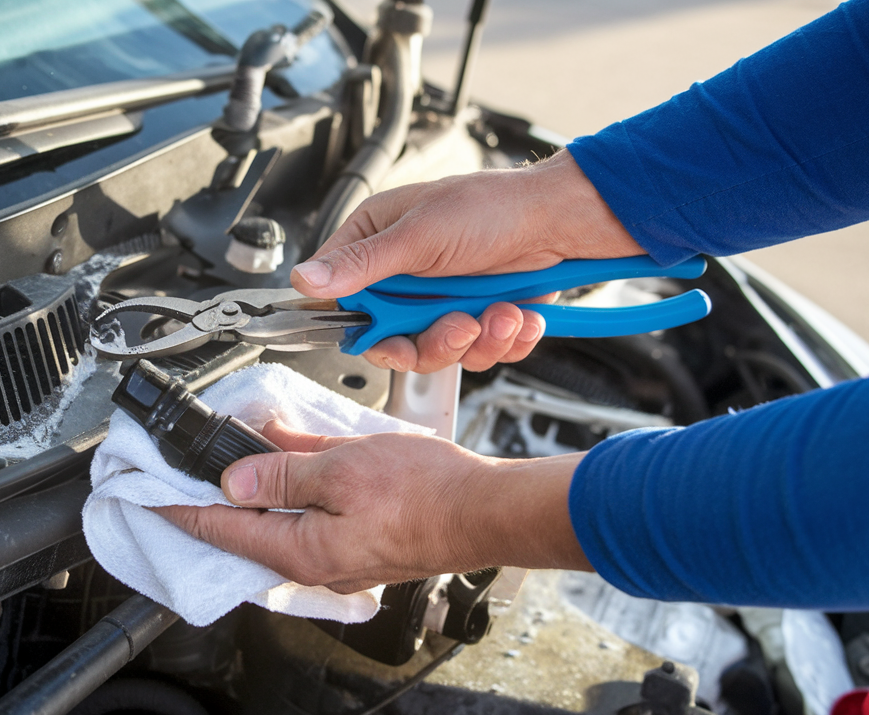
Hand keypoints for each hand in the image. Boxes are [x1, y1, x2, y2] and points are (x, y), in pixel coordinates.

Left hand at [155, 421, 592, 594]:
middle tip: (186, 468)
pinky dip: (292, 491)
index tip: (150, 494)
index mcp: (303, 550)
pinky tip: (290, 463)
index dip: (182, 507)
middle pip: (248, 530)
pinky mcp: (361, 543)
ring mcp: (341, 557)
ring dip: (256, 491)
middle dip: (216, 498)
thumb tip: (235, 480)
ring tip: (234, 454)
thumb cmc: (427, 493)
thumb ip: (284, 473)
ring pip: (281, 522)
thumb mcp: (342, 468)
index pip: (223, 529)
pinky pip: (311, 518)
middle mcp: (317, 564)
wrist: (486, 510)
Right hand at [292, 150, 645, 372]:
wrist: (563, 219)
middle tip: (457, 325)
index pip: (345, 300)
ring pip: (437, 352)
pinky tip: (517, 315)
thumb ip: (362, 264)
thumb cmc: (495, 207)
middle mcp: (406, 276)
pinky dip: (502, 341)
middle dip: (432, 340)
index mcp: (378, 242)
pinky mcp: (478, 319)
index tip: (387, 335)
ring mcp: (442, 300)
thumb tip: (305, 280)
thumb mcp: (420, 234)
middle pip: (393, 339)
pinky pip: (477, 354)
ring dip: (475, 340)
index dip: (363, 325)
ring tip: (499, 314)